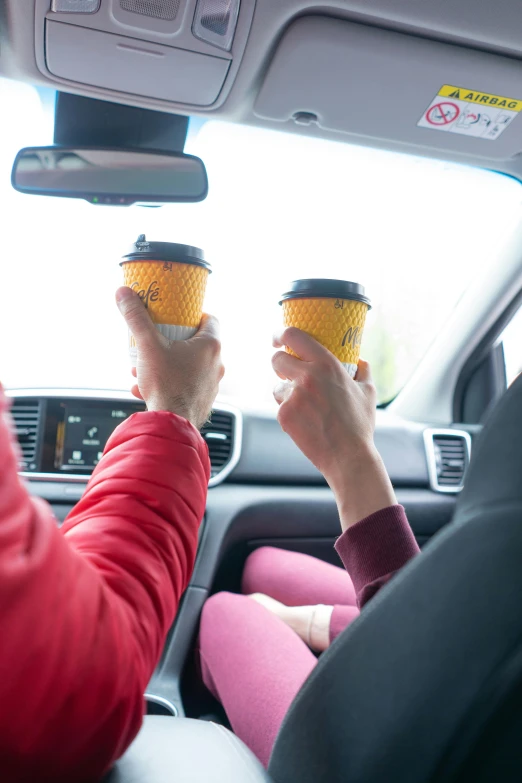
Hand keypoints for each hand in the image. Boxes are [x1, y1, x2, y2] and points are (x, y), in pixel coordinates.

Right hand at [116, 287, 223, 429]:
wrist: (171, 424)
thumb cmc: (166, 385)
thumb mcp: (148, 346)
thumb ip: (136, 318)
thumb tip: (124, 293)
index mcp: (211, 346)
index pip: (210, 319)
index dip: (194, 315)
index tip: (178, 315)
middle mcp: (217, 364)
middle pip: (196, 343)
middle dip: (172, 341)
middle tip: (156, 340)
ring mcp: (212, 384)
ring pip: (188, 366)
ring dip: (166, 363)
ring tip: (145, 367)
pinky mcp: (203, 400)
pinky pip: (185, 385)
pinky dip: (168, 382)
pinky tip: (146, 387)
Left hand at [272, 328, 395, 528]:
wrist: (348, 456)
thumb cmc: (359, 425)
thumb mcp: (368, 392)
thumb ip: (363, 371)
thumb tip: (360, 361)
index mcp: (327, 365)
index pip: (294, 336)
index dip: (281, 334)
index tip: (278, 337)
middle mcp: (307, 377)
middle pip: (276, 359)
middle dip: (280, 364)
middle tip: (288, 371)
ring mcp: (293, 397)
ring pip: (278, 387)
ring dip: (286, 392)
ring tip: (306, 406)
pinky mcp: (284, 415)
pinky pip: (281, 406)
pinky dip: (290, 411)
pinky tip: (306, 421)